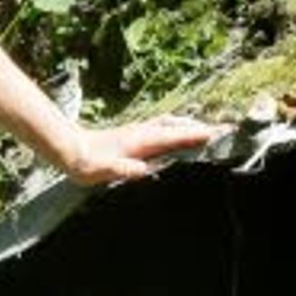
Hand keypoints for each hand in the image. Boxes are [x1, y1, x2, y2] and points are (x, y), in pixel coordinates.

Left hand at [57, 114, 225, 186]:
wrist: (69, 151)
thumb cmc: (86, 165)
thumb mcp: (103, 171)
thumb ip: (122, 169)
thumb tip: (141, 170)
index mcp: (141, 141)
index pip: (175, 136)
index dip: (197, 135)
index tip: (219, 134)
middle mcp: (143, 132)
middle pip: (178, 126)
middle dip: (202, 128)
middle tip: (226, 131)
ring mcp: (140, 131)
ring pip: (172, 124)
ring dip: (191, 126)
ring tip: (210, 131)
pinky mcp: (135, 135)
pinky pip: (164, 128)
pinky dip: (178, 128)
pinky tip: (180, 133)